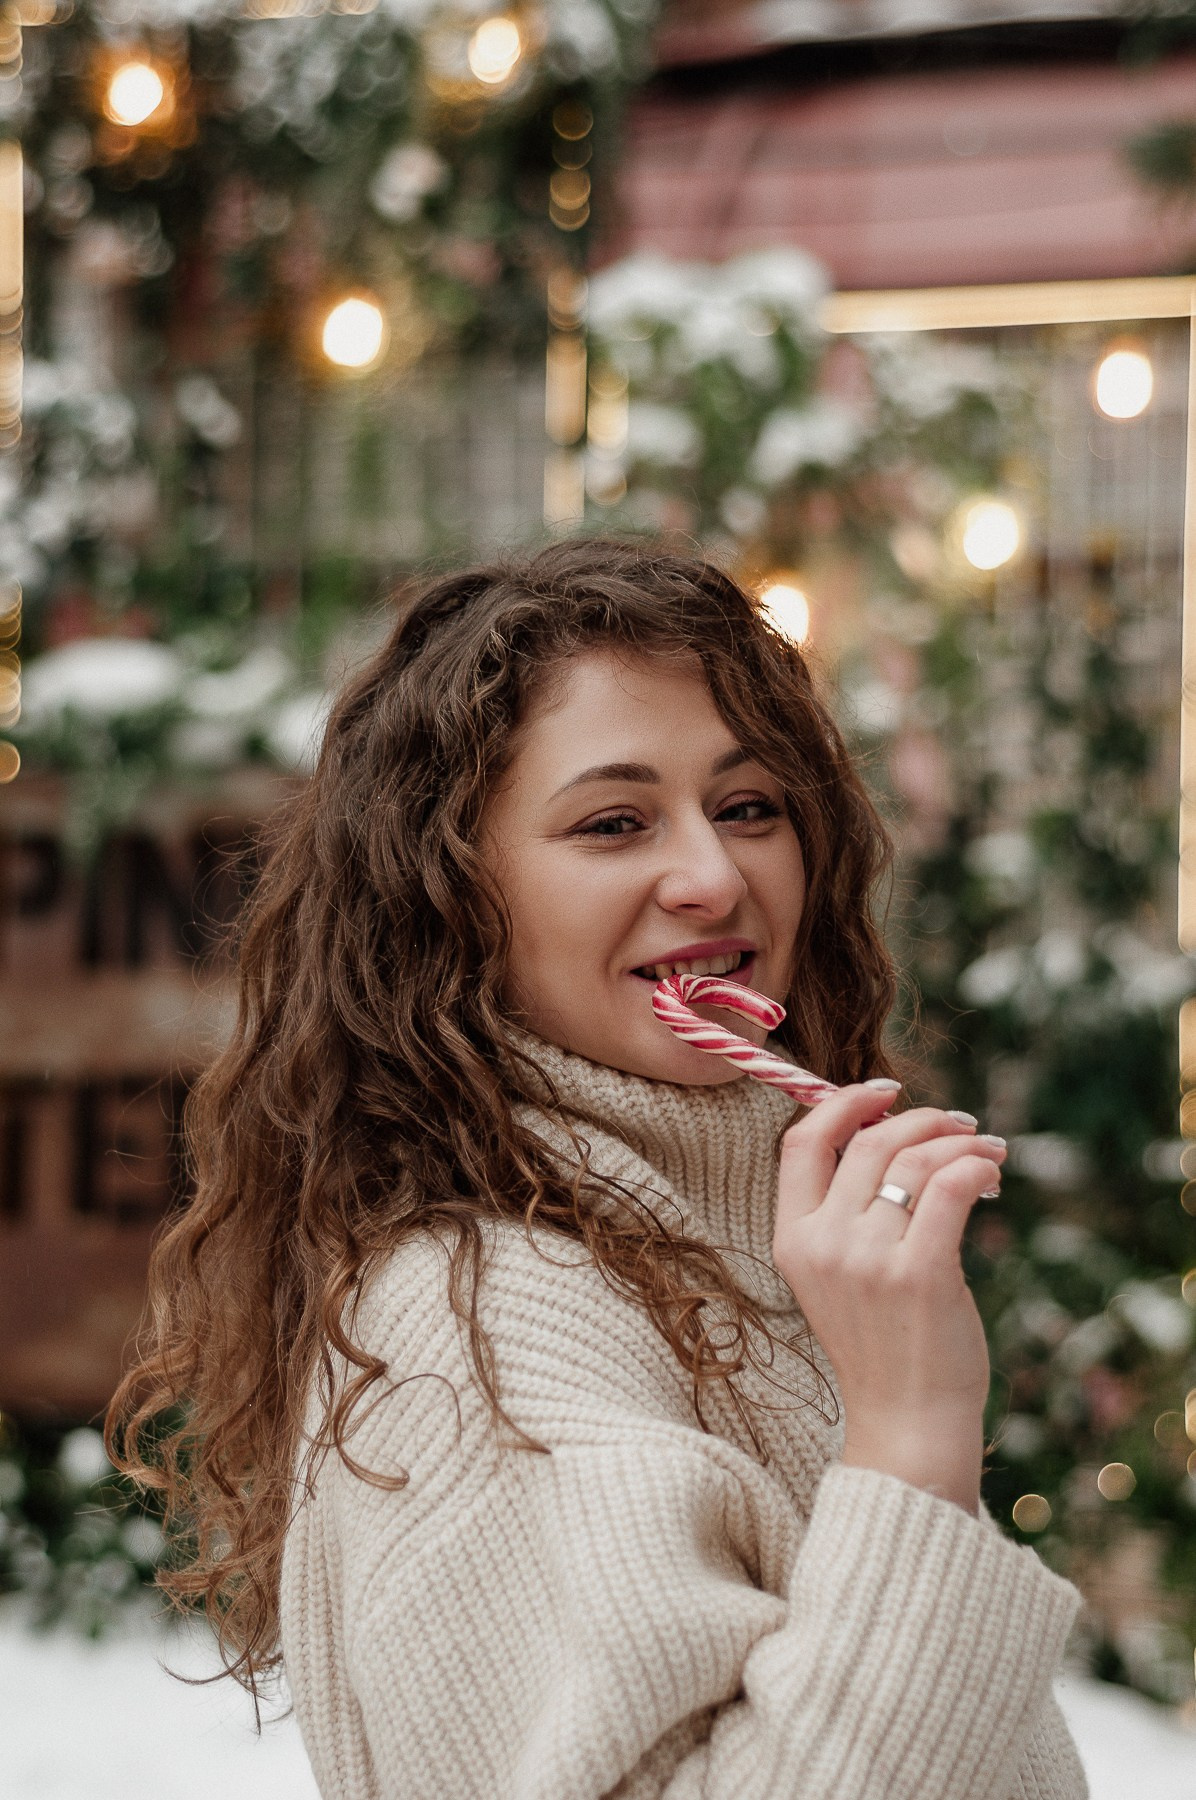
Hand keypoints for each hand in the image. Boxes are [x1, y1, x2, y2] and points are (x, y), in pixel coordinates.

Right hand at [772, 1084, 1004, 1514]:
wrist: (906, 1423)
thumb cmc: (882, 1345)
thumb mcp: (838, 1276)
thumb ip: (847, 1213)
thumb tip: (893, 1135)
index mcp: (791, 1240)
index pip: (802, 1142)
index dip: (844, 1103)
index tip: (887, 1093)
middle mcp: (823, 1244)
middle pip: (870, 1142)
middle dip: (922, 1118)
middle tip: (960, 1124)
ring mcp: (869, 1260)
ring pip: (915, 1159)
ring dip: (960, 1142)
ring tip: (988, 1151)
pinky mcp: (920, 1274)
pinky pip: (950, 1187)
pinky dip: (976, 1167)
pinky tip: (991, 1174)